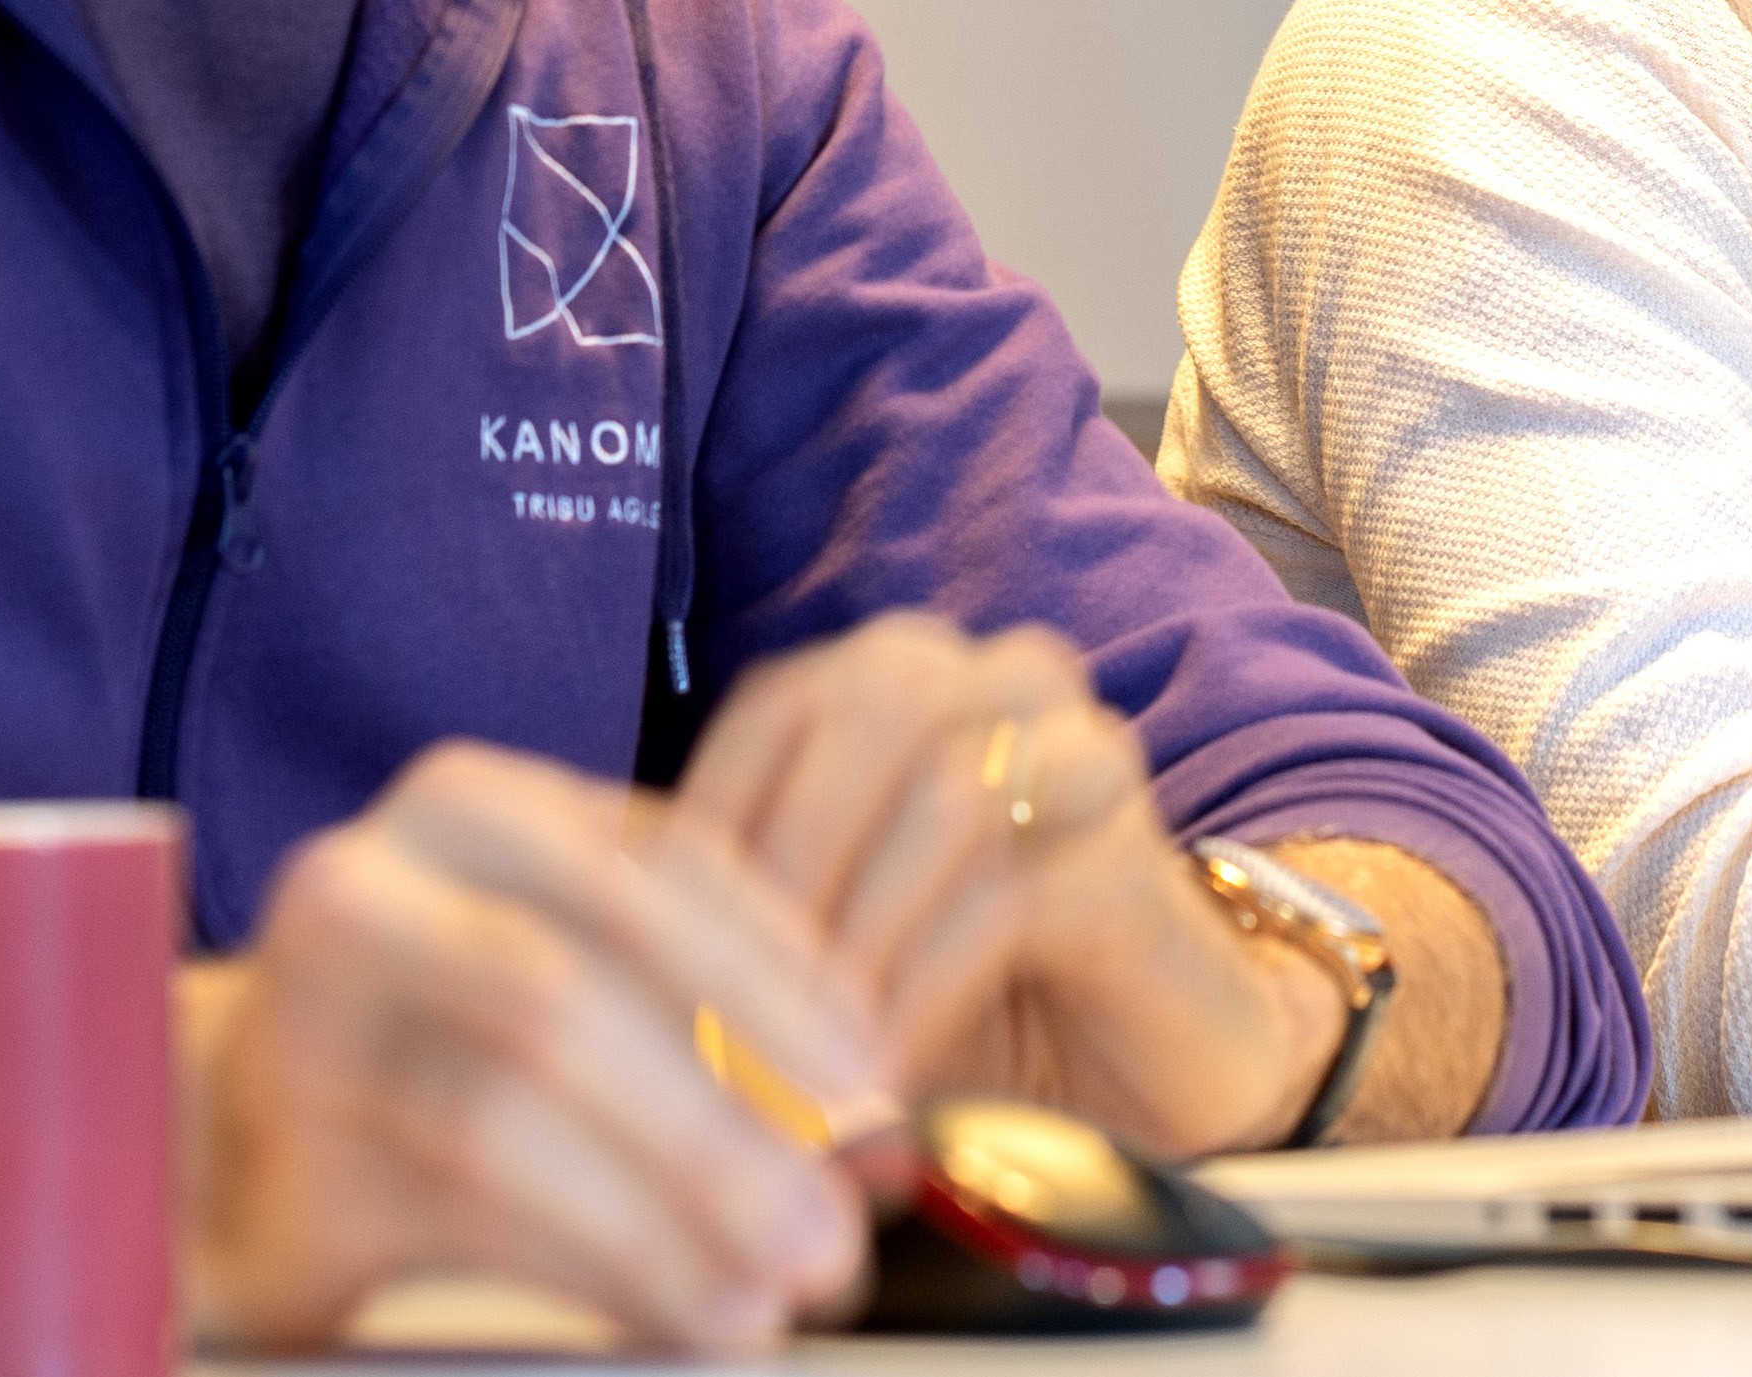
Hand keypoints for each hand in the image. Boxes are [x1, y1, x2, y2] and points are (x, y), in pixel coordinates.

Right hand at [184, 739, 886, 1354]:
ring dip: (662, 1218)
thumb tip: (877, 1141)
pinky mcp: (278, 1154)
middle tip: (836, 1233)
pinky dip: (589, 1268)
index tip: (877, 1093)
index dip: (782, 986)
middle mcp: (367, 886)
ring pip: (503, 1113)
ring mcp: (298, 1019)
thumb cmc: (454, 1037)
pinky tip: (680, 1311)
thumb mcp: (585, 978)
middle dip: (724, 1123)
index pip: (658, 875)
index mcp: (472, 808)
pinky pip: (452, 1214)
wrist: (234, 1124)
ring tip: (772, 1293)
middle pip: (571, 997)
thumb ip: (720, 1030)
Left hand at [671, 612, 1347, 1158]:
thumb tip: (596, 935)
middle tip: (714, 1020)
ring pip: (935, 797)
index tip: (640, 964)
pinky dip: (921, 992)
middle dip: (775, 883)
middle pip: (856, 725)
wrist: (1155, 1065)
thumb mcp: (831, 938)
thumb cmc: (970, 999)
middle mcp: (992, 677)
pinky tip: (877, 1075)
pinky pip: (1004, 895)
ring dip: (848, 945)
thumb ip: (737, 912)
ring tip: (789, 1059)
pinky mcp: (1129, 844)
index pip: (772, 712)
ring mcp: (1077, 747)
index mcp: (902, 676)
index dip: (701, 834)